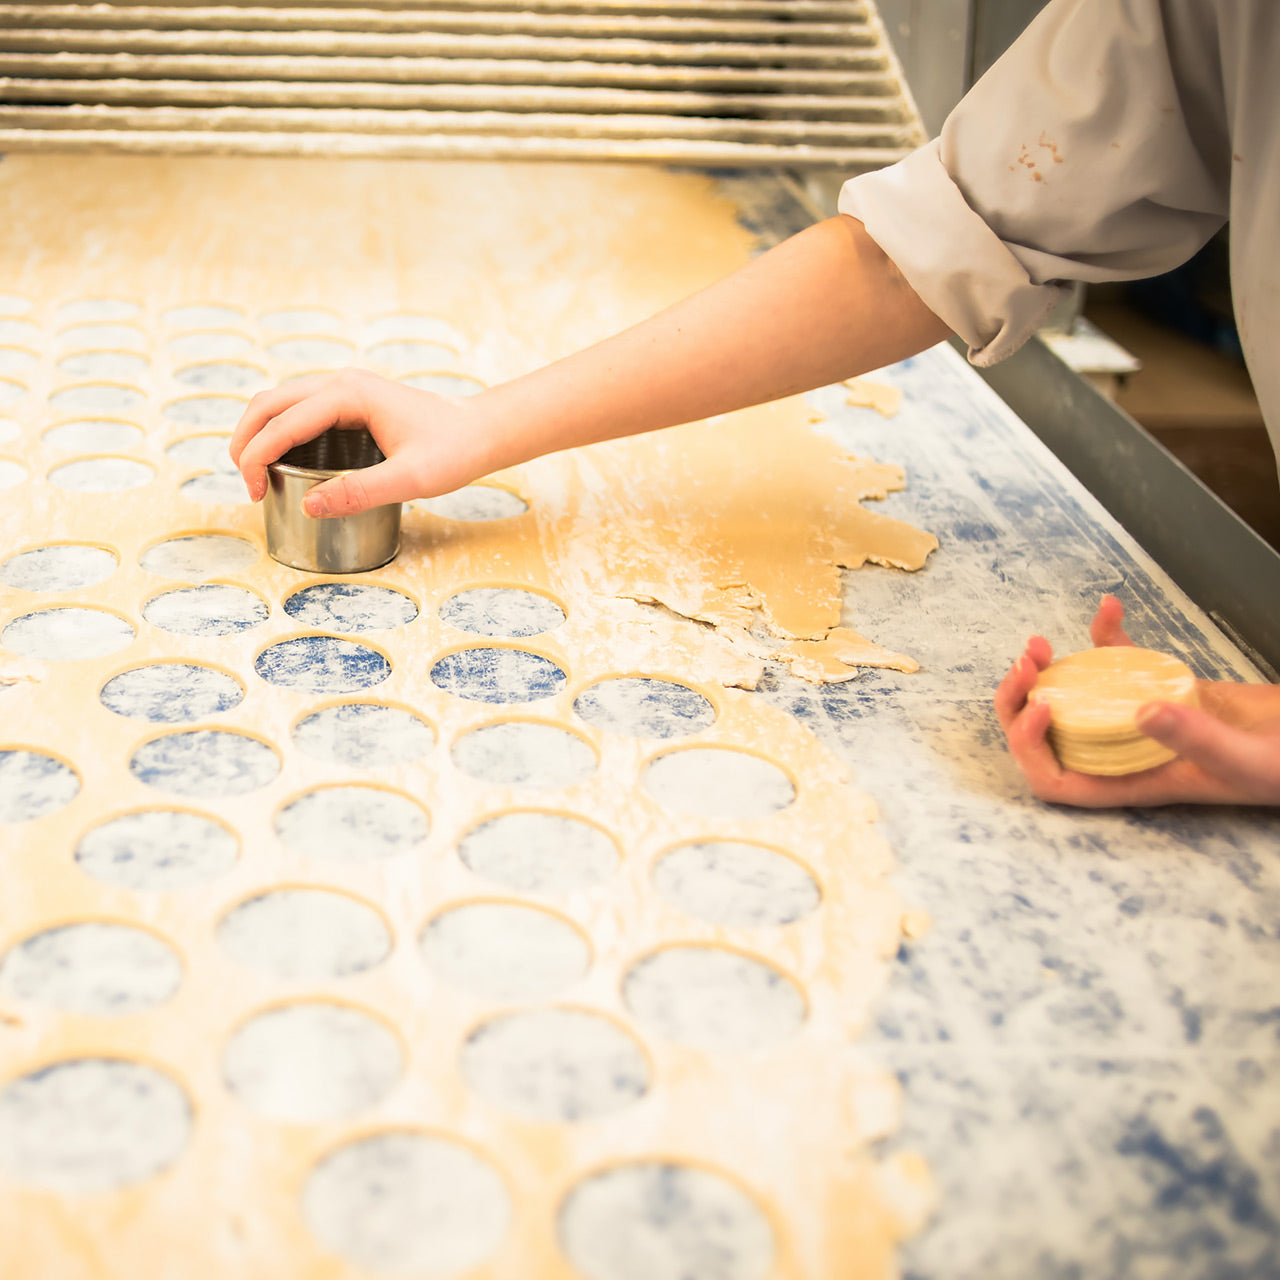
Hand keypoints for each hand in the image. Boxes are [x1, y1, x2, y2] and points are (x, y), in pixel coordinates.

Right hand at [230, 369, 501, 516]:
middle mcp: (341, 383)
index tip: (254, 493)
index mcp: (349, 394)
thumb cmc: (454, 451)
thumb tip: (307, 506)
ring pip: (280, 404)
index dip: (258, 456)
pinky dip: (280, 433)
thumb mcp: (412, 479)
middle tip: (248, 487)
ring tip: (257, 477)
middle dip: (247, 442)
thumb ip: (361, 492)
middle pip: (269, 403)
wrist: (481, 431)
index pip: (282, 421)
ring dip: (259, 435)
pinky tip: (284, 464)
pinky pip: (301, 412)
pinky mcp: (351, 402)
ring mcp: (345, 390)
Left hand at [995, 595, 1279, 806]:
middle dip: (1020, 704)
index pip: (1057, 780)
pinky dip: (1108, 637)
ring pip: (1072, 700)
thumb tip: (1143, 711)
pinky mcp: (1163, 688)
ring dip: (1047, 673)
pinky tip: (1109, 607)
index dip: (1032, 749)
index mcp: (1134, 781)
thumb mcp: (1245, 760)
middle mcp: (1126, 753)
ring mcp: (1140, 719)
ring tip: (1038, 645)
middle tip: (1024, 665)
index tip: (1041, 708)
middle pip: (1050, 738)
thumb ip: (1197, 740)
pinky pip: (1120, 664)